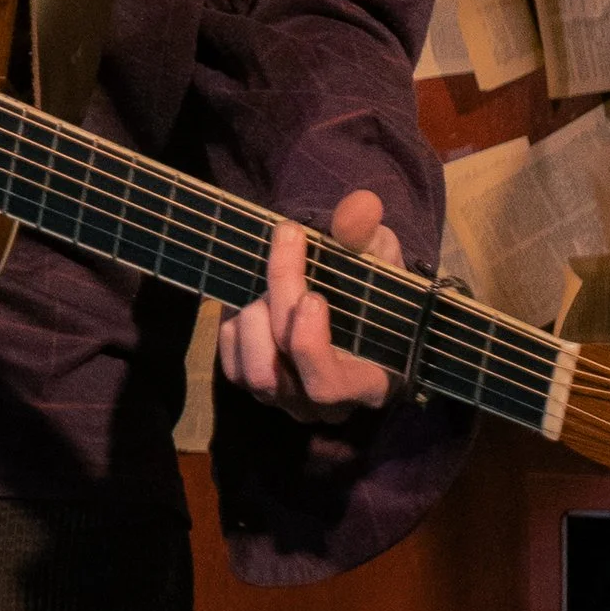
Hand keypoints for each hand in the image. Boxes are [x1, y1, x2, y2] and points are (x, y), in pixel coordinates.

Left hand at [217, 188, 401, 420]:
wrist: (344, 302)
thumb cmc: (371, 289)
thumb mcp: (377, 259)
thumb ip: (368, 237)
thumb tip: (361, 205)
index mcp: (366, 383)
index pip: (327, 385)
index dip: (310, 344)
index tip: (313, 294)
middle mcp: (324, 405)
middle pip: (281, 372)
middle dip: (278, 303)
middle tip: (287, 245)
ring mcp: (289, 401)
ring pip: (252, 373)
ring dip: (253, 319)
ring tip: (269, 283)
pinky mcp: (258, 388)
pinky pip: (231, 367)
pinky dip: (234, 328)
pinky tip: (250, 298)